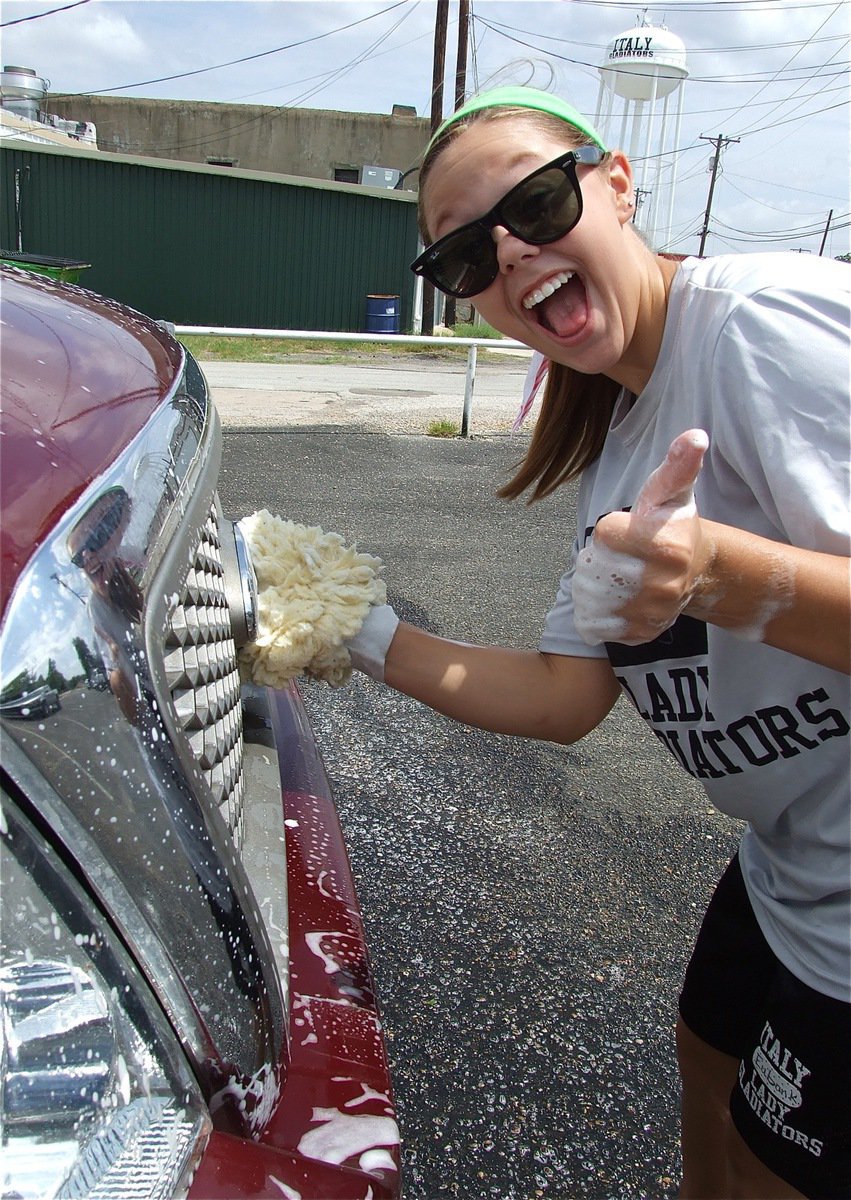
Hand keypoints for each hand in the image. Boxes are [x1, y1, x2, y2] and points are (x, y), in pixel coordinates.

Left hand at [573, 430, 710, 645]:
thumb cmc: (673, 524)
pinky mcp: (640, 634)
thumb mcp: (673, 491)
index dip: (610, 530)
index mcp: (666, 545)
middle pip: (591, 569)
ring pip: (587, 598)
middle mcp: (662, 584)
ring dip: (590, 586)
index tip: (628, 530)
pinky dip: (592, 613)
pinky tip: (611, 600)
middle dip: (595, 559)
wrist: (695, 572)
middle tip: (617, 556)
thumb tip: (695, 436)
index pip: (604, 533)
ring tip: (612, 577)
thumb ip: (677, 465)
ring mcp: (651, 613)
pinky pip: (592, 625)